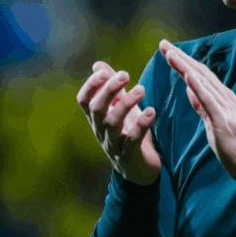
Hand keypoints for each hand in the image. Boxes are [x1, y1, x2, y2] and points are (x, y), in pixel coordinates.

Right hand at [76, 61, 161, 185]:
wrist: (139, 171)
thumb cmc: (128, 133)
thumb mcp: (120, 109)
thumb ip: (111, 88)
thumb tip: (97, 65)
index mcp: (97, 119)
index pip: (84, 101)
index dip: (91, 86)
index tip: (104, 72)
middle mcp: (101, 131)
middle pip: (97, 109)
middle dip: (109, 90)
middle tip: (125, 74)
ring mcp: (114, 144)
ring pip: (112, 123)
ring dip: (126, 104)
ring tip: (141, 89)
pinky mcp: (130, 156)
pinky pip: (132, 140)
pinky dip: (141, 124)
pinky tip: (151, 111)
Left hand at [159, 39, 235, 183]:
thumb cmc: (234, 145)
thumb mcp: (212, 121)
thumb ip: (201, 105)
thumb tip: (189, 89)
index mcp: (221, 97)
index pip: (199, 74)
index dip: (182, 62)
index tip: (167, 50)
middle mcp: (224, 97)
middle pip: (199, 72)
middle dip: (180, 57)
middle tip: (163, 44)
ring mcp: (224, 107)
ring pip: (202, 81)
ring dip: (185, 66)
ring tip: (170, 54)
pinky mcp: (222, 119)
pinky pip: (208, 99)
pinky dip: (197, 85)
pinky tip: (188, 74)